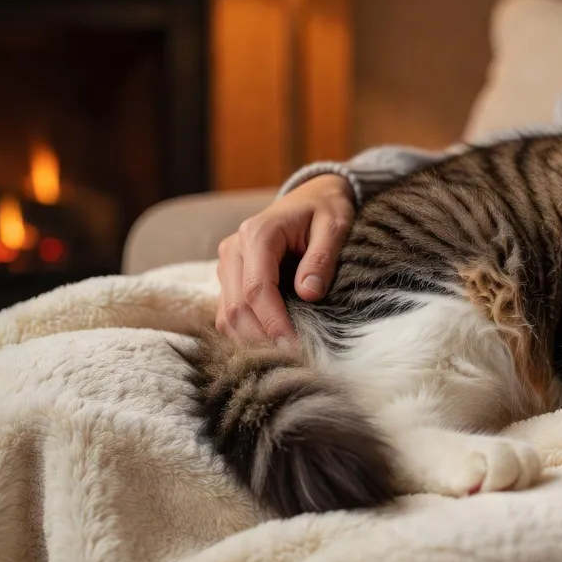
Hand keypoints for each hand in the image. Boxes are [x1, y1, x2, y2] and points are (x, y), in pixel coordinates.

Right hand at [214, 174, 354, 347]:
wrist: (310, 197)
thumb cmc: (326, 210)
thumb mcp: (335, 225)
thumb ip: (322, 257)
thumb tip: (308, 294)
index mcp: (257, 234)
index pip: (256, 289)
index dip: (273, 323)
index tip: (294, 348)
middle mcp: (233, 249)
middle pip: (235, 307)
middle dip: (261, 339)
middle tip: (292, 363)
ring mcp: (227, 264)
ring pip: (226, 315)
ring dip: (250, 341)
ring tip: (283, 360)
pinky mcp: (230, 277)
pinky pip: (229, 313)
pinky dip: (246, 333)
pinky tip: (272, 347)